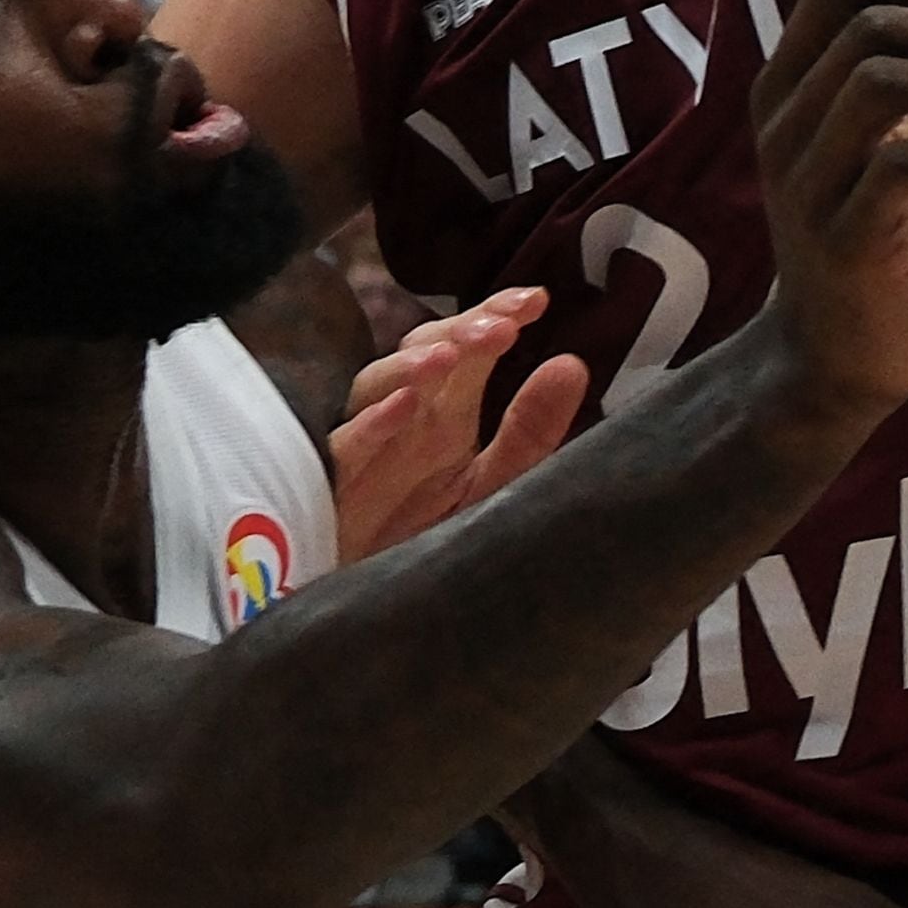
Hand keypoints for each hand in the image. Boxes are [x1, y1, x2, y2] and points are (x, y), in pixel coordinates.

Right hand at [326, 286, 586, 554]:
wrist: (376, 607)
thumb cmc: (428, 541)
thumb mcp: (492, 488)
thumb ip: (530, 433)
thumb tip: (573, 364)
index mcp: (445, 415)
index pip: (469, 348)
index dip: (496, 315)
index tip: (535, 300)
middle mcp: (405, 421)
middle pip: (423, 353)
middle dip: (460, 332)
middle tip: (501, 327)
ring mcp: (367, 449)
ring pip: (376, 388)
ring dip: (411, 367)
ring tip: (448, 356)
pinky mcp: (334, 487)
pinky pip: (345, 451)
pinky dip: (371, 425)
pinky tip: (402, 406)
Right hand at [745, 0, 907, 428]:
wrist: (835, 353)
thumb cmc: (867, 230)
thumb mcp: (867, 141)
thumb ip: (884, 74)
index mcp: (784, 92)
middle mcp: (784, 130)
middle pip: (866, 31)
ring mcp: (809, 186)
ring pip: (877, 86)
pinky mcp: (844, 240)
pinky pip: (899, 168)